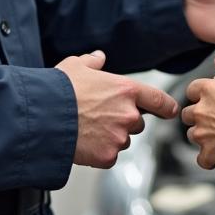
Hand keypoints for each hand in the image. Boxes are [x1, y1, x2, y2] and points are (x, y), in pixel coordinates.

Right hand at [56, 50, 179, 168]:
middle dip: (124, 121)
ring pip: (123, 139)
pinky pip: (109, 156)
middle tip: (100, 116)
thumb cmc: (60, 90)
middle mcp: (128, 114)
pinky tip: (84, 142)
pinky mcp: (107, 156)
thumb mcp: (76, 66)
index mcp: (126, 90)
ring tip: (88, 128)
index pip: (159, 100)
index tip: (171, 110)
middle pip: (137, 122)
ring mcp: (119, 137)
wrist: (43, 118)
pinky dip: (100, 152)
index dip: (166, 106)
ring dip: (112, 137)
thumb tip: (98, 57)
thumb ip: (92, 62)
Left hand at [182, 73, 214, 169]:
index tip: (209, 98)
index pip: (193, 88)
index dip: (200, 94)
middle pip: (188, 112)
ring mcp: (201, 132)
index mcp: (210, 90)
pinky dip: (209, 158)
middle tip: (214, 119)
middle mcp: (201, 110)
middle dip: (198, 116)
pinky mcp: (207, 152)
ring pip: (192, 134)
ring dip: (202, 136)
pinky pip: (202, 158)